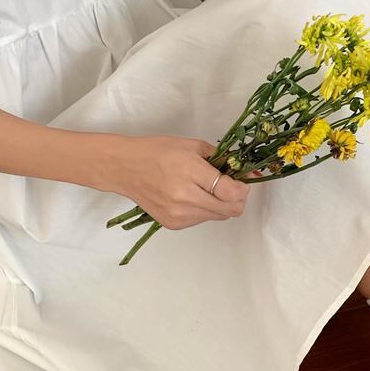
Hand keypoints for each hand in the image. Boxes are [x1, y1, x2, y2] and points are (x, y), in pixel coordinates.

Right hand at [119, 137, 249, 230]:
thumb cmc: (158, 152)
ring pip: (217, 216)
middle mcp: (186, 199)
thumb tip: (242, 171)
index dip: (243, 189)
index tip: (243, 182)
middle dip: (237, 200)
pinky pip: (201, 220)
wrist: (126, 168)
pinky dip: (204, 210)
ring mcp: (179, 215)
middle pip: (229, 210)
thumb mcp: (191, 146)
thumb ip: (219, 159)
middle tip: (233, 188)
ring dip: (220, 204)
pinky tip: (192, 196)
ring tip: (207, 189)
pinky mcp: (174, 225)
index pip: (230, 192)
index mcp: (190, 173)